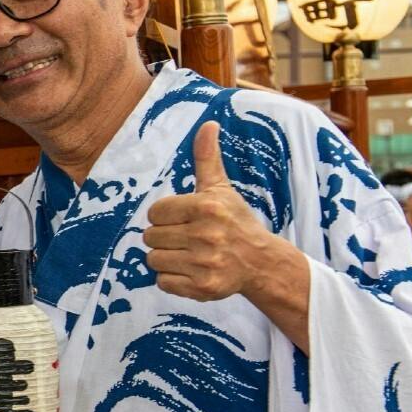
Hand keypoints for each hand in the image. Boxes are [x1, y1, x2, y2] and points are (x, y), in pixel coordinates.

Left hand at [148, 121, 295, 304]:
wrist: (261, 262)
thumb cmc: (234, 221)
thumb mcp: (220, 188)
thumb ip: (206, 157)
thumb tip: (208, 123)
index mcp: (206, 207)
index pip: (154, 212)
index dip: (164, 216)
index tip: (184, 219)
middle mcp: (207, 235)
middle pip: (150, 236)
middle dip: (165, 237)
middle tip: (188, 238)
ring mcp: (206, 263)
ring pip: (153, 260)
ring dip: (166, 258)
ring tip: (189, 254)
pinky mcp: (204, 287)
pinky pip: (163, 282)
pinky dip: (172, 279)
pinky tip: (192, 271)